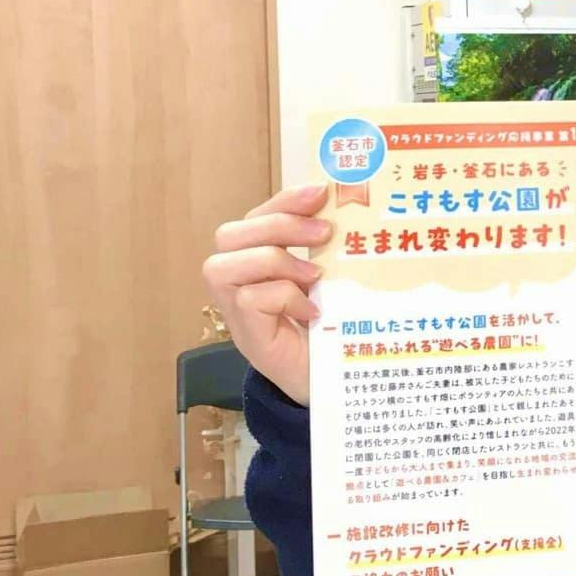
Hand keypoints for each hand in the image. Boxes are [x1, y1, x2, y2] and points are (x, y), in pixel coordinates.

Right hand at [203, 182, 330, 405]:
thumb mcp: (332, 281)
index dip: (283, 200)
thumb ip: (328, 251)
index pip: (255, 217)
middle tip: (324, 233)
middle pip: (231, 234)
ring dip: (275, 261)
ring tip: (315, 276)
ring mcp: (235, 310)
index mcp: (258, 261)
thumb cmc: (332, 329)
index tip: (321, 191)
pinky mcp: (245, 335)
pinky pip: (248, 299)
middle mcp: (238, 283)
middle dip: (279, 224)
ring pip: (226, 264)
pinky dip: (283, 297)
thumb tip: (350, 211)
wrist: (332, 385)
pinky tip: (312, 311)